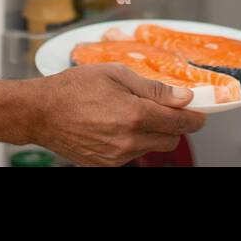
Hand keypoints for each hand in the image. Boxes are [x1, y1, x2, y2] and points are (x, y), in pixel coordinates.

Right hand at [23, 64, 205, 166]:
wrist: (40, 112)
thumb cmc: (73, 88)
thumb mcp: (116, 74)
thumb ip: (154, 89)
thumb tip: (183, 98)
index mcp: (134, 115)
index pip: (180, 123)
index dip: (195, 118)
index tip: (200, 113)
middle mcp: (128, 141)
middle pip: (170, 141)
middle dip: (174, 126)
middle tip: (165, 109)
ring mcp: (116, 157)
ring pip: (151, 148)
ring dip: (151, 133)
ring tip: (129, 113)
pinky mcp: (105, 166)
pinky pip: (131, 155)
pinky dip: (132, 142)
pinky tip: (114, 125)